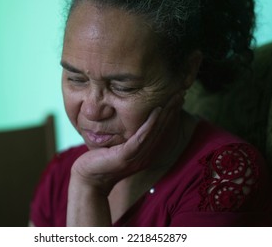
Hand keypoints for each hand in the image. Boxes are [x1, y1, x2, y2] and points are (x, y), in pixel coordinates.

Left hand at [70, 91, 184, 194]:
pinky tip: (157, 109)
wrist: (89, 180)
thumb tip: (131, 117)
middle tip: (181, 92)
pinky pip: (142, 137)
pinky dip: (151, 123)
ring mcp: (138, 158)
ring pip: (156, 131)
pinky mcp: (126, 157)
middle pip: (164, 130)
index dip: (171, 115)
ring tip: (174, 98)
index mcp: (146, 154)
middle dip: (173, 110)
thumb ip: (129, 136)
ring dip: (167, 113)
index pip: (163, 132)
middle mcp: (146, 156)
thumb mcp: (119, 146)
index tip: (177, 98)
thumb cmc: (100, 161)